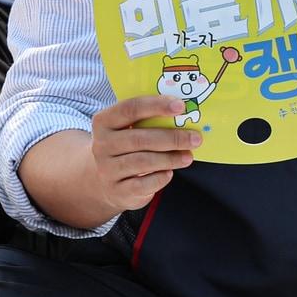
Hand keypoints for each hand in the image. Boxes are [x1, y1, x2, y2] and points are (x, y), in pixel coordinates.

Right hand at [91, 95, 201, 213]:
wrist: (105, 181)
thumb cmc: (125, 148)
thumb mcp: (127, 130)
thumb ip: (147, 120)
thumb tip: (183, 113)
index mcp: (104, 122)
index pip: (130, 109)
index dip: (156, 105)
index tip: (181, 106)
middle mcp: (101, 145)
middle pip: (139, 138)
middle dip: (171, 138)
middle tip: (195, 138)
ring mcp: (107, 169)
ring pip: (143, 162)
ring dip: (170, 158)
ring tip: (188, 156)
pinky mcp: (117, 190)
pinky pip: (143, 184)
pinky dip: (160, 178)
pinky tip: (170, 172)